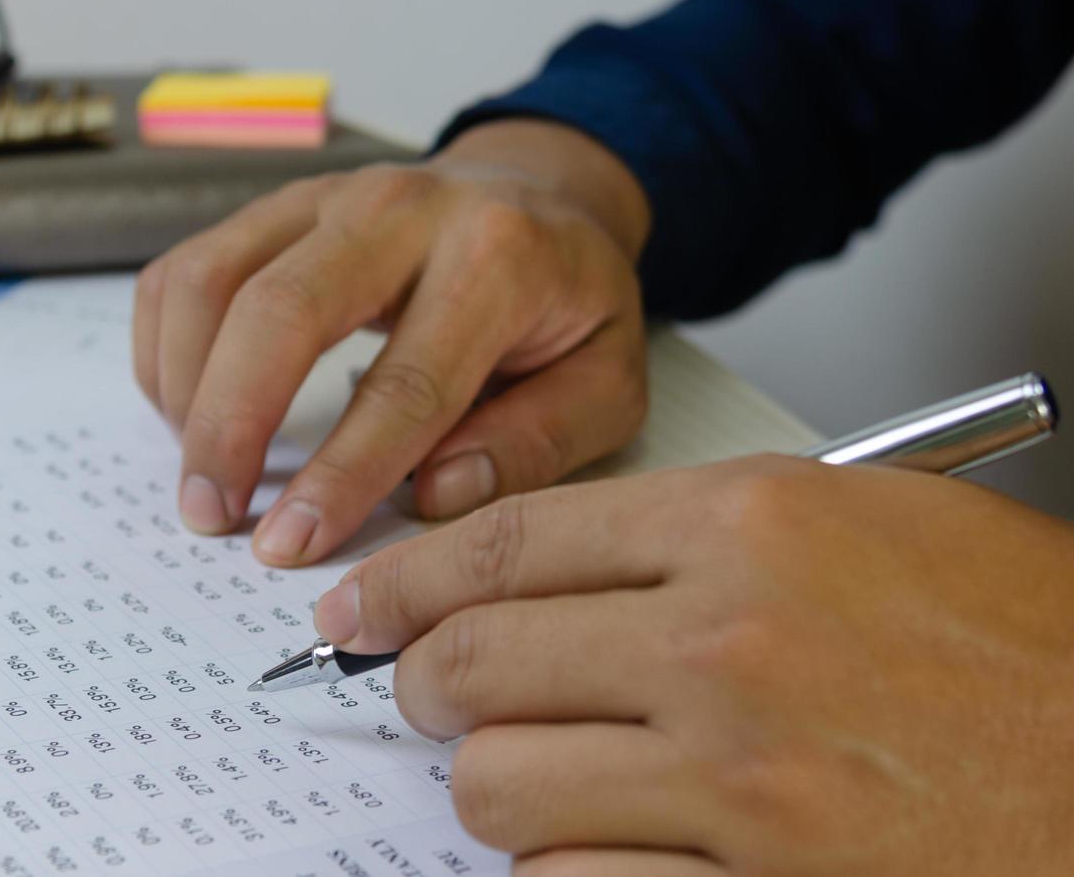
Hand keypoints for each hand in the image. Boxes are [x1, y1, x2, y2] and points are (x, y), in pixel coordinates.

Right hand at [133, 119, 650, 565]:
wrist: (537, 193)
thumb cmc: (565, 301)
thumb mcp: (606, 379)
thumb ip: (536, 441)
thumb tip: (432, 496)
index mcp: (498, 258)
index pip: (406, 383)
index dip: (341, 474)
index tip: (290, 546)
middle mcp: (399, 210)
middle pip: (281, 310)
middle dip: (230, 424)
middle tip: (210, 515)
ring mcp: (324, 198)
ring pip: (212, 282)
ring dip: (185, 390)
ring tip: (201, 476)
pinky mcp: (272, 207)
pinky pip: (185, 271)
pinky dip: (166, 351)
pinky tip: (189, 414)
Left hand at [314, 456, 1073, 874]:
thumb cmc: (1020, 646)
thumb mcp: (866, 523)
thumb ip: (695, 540)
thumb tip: (543, 584)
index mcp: (753, 526)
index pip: (508, 543)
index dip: (405, 577)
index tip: (356, 604)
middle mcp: (731, 646)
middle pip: (475, 661)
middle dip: (419, 680)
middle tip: (421, 689)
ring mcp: (743, 785)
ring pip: (499, 786)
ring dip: (493, 782)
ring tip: (532, 773)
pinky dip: (562, 871)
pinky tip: (606, 848)